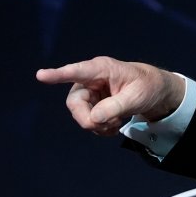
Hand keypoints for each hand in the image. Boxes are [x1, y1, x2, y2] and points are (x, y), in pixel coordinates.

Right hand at [36, 56, 185, 135]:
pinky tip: (113, 126)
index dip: (58, 75)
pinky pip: (87, 121)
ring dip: (98, 125)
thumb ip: (116, 107)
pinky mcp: (92, 104)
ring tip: (117, 123)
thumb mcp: (137, 97)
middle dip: (88, 119)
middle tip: (109, 126)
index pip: (77, 72)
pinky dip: (100, 128)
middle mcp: (90, 79)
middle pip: (75, 103)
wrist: (154, 91)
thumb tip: (94, 118)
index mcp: (101, 69)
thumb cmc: (147, 87)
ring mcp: (89, 93)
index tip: (41, 75)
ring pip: (80, 114)